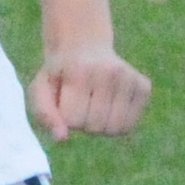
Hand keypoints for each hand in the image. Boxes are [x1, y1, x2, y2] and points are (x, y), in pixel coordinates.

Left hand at [31, 43, 150, 142]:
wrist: (84, 47)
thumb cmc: (60, 75)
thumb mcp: (41, 89)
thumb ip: (45, 114)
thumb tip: (62, 138)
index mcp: (80, 71)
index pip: (73, 120)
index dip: (66, 117)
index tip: (66, 100)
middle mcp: (109, 72)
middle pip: (96, 126)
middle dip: (84, 123)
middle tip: (81, 102)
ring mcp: (129, 78)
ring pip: (115, 129)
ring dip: (101, 127)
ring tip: (95, 106)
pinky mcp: (144, 86)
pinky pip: (130, 125)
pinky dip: (118, 124)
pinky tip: (111, 105)